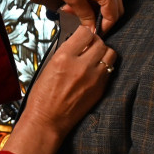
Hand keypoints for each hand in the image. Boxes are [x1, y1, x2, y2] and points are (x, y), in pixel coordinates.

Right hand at [3, 26, 116, 153]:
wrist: (48, 120)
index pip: (85, 33)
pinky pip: (109, 70)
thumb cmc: (43, 96)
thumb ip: (65, 52)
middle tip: (89, 47)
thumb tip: (78, 42)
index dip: (84, 33)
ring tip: (94, 58)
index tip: (82, 36)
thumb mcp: (49, 66)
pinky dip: (104, 67)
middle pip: (100, 42)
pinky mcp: (100, 89)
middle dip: (95, 42)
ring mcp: (93, 78)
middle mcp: (81, 66)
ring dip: (103, 53)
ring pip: (110, 54)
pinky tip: (94, 72)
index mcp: (64, 58)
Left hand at [21, 0, 122, 35]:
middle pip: (115, 9)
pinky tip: (77, 5)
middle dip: (104, 20)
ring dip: (97, 11)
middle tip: (88, 27)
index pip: (113, 16)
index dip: (105, 28)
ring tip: (76, 14)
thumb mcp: (73, 0)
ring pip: (108, 1)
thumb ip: (86, 17)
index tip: (93, 36)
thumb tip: (92, 31)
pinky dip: (93, 2)